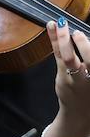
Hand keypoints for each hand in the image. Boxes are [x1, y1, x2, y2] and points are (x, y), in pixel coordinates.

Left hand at [45, 19, 89, 136]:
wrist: (80, 113)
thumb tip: (83, 37)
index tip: (84, 34)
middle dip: (84, 45)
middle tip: (76, 32)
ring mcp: (75, 78)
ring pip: (69, 57)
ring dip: (63, 39)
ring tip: (61, 23)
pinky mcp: (62, 76)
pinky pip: (58, 56)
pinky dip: (54, 39)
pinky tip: (52, 26)